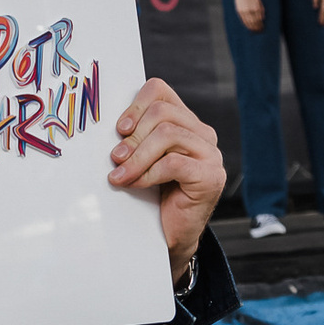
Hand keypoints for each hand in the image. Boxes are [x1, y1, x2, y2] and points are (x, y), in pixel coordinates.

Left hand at [107, 79, 224, 280]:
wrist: (172, 233)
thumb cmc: (155, 194)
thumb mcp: (143, 158)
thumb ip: (136, 137)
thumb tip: (112, 127)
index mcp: (186, 121)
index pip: (160, 91)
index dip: (135, 105)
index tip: (119, 129)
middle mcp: (203, 133)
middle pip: (162, 113)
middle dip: (133, 136)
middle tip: (115, 158)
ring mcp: (211, 154)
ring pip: (167, 135)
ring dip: (137, 157)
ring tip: (120, 174)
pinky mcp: (211, 176)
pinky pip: (173, 163)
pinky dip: (148, 174)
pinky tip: (136, 184)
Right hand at [234, 0, 265, 32]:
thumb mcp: (259, 1)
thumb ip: (262, 10)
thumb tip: (263, 18)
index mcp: (256, 8)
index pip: (259, 20)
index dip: (260, 25)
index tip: (262, 28)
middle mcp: (250, 10)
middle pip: (254, 22)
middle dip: (257, 28)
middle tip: (258, 31)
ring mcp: (244, 11)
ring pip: (248, 22)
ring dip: (251, 27)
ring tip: (253, 30)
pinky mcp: (239, 11)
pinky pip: (243, 20)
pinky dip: (246, 24)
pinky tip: (248, 26)